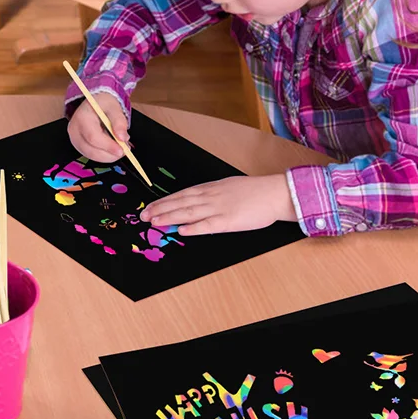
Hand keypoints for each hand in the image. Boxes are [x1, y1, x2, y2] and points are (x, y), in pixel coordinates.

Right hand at [67, 94, 129, 161]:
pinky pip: (92, 155)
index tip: (122, 150)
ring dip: (109, 156)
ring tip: (120, 146)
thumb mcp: (114, 107)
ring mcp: (75, 139)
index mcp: (82, 117)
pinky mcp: (78, 146)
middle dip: (110, 154)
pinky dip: (105, 155)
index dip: (108, 146)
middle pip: (91, 150)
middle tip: (125, 151)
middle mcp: (74, 130)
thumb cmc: (103, 104)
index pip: (93, 136)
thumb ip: (119, 122)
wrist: (95, 103)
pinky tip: (112, 147)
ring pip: (92, 155)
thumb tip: (123, 138)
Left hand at [140, 174, 296, 235]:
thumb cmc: (252, 191)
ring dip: (170, 217)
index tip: (149, 207)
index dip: (163, 202)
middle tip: (144, 216)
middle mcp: (210, 197)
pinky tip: (182, 231)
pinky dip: (194, 228)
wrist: (273, 193)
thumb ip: (209, 194)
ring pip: (189, 213)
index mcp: (209, 188)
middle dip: (160, 210)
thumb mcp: (226, 187)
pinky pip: (208, 225)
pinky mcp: (229, 220)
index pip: (181, 195)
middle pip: (180, 203)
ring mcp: (219, 208)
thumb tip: (192, 201)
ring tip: (155, 222)